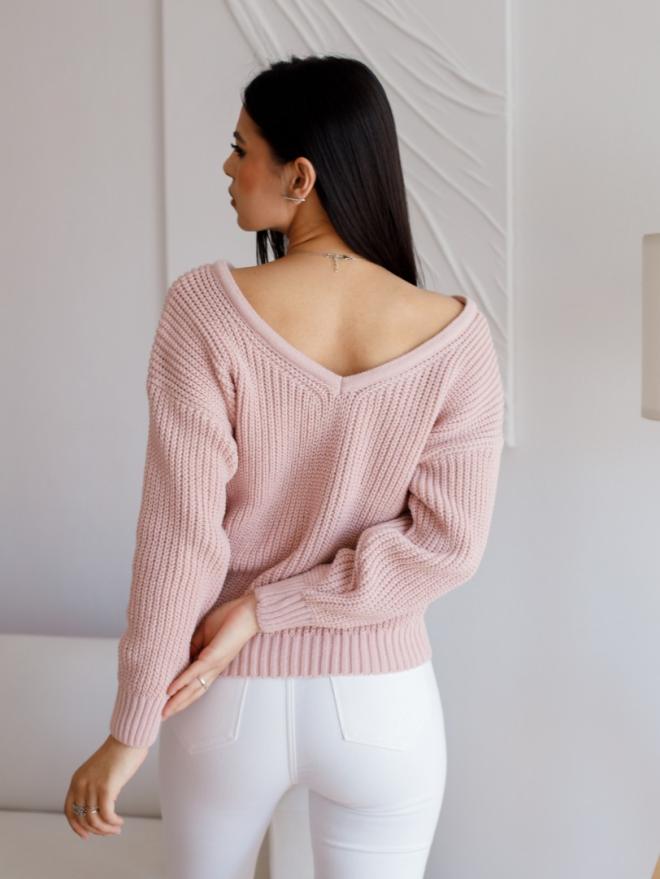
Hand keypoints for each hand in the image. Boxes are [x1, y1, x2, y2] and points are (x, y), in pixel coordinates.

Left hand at [63, 734, 148, 838]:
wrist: (128, 738)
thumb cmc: (119, 752)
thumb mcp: (100, 771)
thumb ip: (97, 787)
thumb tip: (104, 807)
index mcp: (77, 780)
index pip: (69, 810)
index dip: (76, 826)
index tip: (86, 835)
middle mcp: (81, 784)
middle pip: (82, 819)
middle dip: (95, 830)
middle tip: (110, 832)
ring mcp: (92, 786)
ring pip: (94, 820)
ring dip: (106, 829)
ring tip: (117, 828)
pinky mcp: (106, 788)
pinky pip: (106, 815)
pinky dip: (113, 822)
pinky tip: (120, 822)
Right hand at [161, 592, 258, 720]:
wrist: (249, 611)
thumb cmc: (229, 619)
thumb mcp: (204, 633)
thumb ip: (192, 645)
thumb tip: (178, 655)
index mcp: (212, 664)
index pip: (195, 684)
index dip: (181, 695)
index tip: (167, 704)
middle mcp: (214, 669)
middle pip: (194, 692)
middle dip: (178, 705)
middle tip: (162, 716)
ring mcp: (214, 664)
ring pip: (193, 687)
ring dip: (177, 700)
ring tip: (164, 711)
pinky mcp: (213, 656)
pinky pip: (195, 671)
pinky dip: (182, 682)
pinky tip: (170, 690)